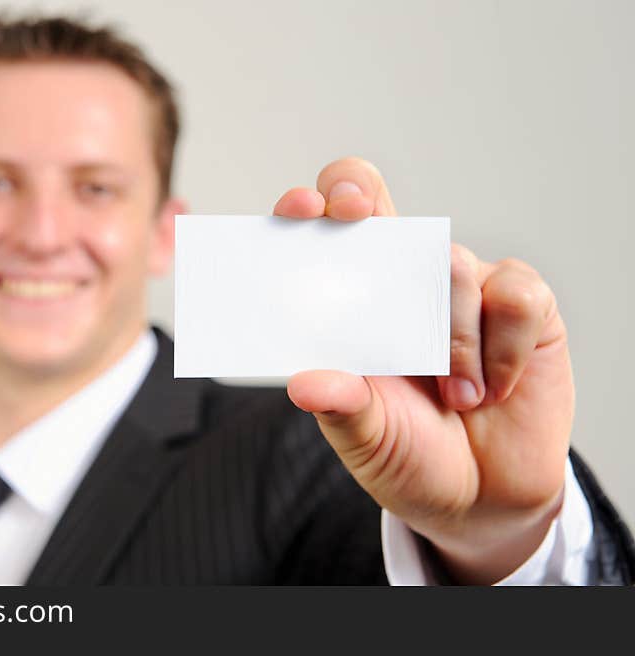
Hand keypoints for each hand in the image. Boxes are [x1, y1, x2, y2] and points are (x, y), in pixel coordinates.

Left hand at [278, 157, 573, 583]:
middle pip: (370, 197)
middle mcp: (398, 280)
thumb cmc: (407, 452)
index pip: (319, 237)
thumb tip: (303, 384)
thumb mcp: (364, 436)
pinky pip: (516, 297)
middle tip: (351, 213)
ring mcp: (461, 287)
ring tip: (455, 398)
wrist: (480, 496)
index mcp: (349, 305)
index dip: (309, 208)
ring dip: (453, 339)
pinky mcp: (521, 306)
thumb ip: (340, 406)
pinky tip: (494, 388)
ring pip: (452, 263)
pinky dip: (504, 351)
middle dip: (357, 192)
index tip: (300, 210)